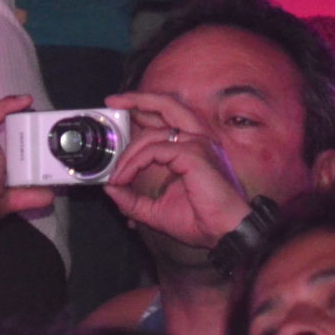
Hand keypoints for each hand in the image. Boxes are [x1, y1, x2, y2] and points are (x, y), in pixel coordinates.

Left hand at [102, 91, 252, 249]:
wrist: (224, 235)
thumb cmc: (200, 221)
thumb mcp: (156, 210)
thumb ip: (132, 200)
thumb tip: (110, 190)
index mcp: (191, 147)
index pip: (163, 119)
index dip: (139, 114)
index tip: (117, 118)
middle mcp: (196, 139)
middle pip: (165, 105)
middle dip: (136, 99)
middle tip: (113, 102)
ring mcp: (196, 144)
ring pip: (153, 132)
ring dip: (128, 150)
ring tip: (114, 169)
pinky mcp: (193, 153)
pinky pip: (153, 151)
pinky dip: (134, 163)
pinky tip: (124, 177)